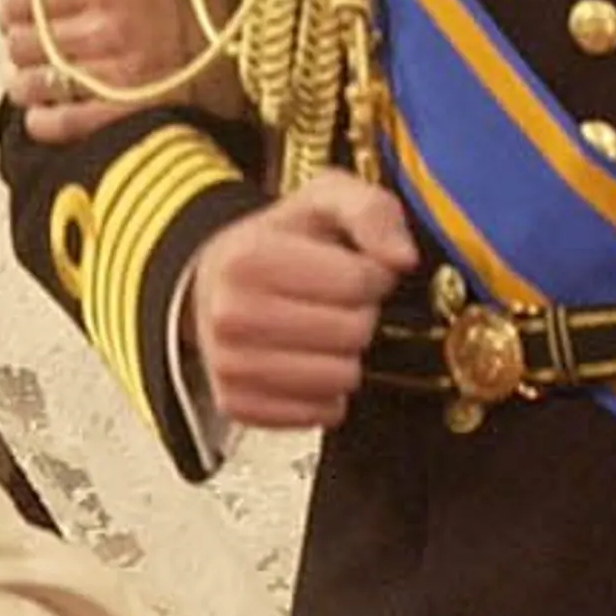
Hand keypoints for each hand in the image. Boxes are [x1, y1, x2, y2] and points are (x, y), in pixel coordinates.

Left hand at [0, 0, 236, 137]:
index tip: (16, 9)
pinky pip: (59, 121)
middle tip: (33, 44)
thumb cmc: (186, 2)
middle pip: (22, 35)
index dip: (10, 1)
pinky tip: (45, 112)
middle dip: (20, 41)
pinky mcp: (125, 114)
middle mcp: (110, 22)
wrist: (244, 51)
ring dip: (26, 82)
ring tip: (40, 78)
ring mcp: (116, 72)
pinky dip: (42, 120)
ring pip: (32, 78)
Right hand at [180, 173, 416, 430]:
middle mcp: (230, 316)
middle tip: (337, 302)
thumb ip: (371, 211)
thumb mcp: (326, 200)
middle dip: (359, 316)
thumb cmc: (279, 241)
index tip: (356, 268)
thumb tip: (401, 258)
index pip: (356, 282)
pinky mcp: (238, 405)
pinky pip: (319, 415)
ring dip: (346, 357)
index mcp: (248, 259)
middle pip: (351, 334)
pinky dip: (326, 394)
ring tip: (323, 331)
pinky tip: (309, 362)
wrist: (215, 283)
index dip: (373, 275)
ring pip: (339, 381)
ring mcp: (229, 366)